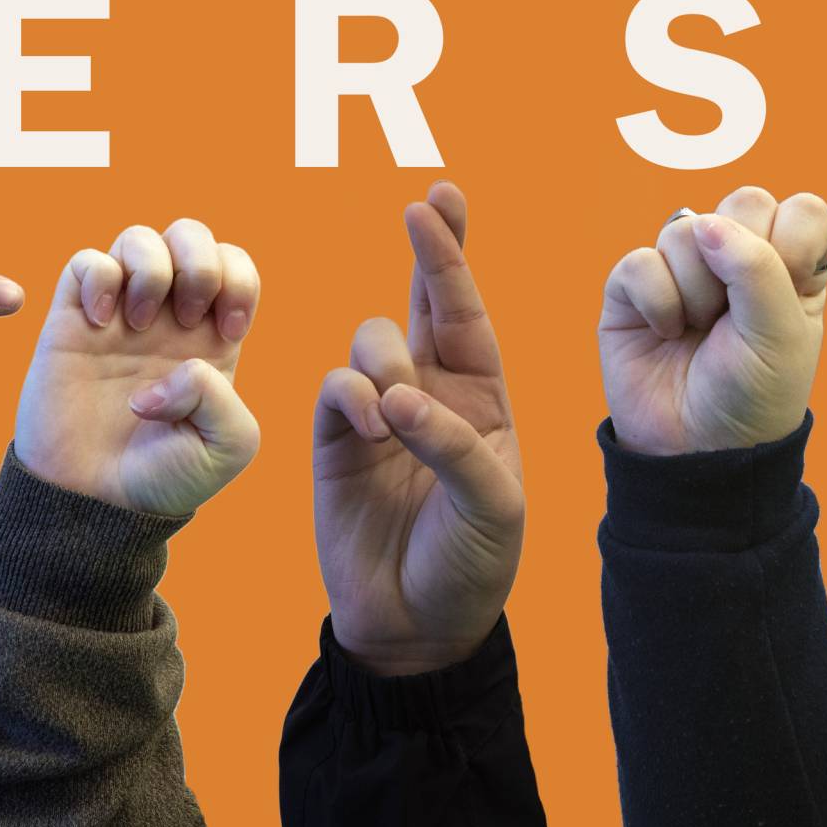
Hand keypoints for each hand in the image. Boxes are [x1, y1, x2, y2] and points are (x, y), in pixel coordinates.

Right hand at [13, 220, 260, 515]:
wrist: (95, 502)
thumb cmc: (163, 480)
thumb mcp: (228, 447)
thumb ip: (223, 396)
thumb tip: (174, 364)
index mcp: (209, 339)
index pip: (234, 266)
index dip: (237, 282)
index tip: (225, 333)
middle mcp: (165, 318)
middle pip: (190, 234)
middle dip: (198, 262)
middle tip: (186, 318)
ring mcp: (117, 316)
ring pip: (137, 238)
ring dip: (149, 270)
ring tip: (137, 325)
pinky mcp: (71, 322)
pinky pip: (85, 262)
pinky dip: (99, 278)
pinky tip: (99, 322)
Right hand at [312, 183, 522, 675]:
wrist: (415, 626)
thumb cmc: (472, 565)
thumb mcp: (493, 505)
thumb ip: (453, 442)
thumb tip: (394, 395)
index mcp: (482, 399)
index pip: (467, 313)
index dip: (453, 256)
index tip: (440, 200)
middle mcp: (430, 394)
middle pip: (422, 302)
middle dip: (427, 252)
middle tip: (421, 210)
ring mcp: (378, 415)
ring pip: (373, 342)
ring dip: (388, 360)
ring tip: (397, 414)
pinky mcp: (333, 441)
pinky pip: (334, 386)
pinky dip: (352, 392)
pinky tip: (372, 423)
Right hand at [599, 187, 826, 454]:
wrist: (696, 448)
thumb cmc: (752, 396)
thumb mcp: (781, 334)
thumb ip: (757, 268)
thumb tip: (706, 225)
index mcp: (789, 269)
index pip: (799, 210)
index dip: (793, 240)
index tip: (792, 289)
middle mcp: (736, 263)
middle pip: (739, 204)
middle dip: (740, 259)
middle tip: (737, 310)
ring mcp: (681, 273)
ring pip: (683, 231)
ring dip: (695, 289)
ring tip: (697, 329)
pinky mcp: (631, 292)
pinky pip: (638, 263)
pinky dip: (655, 300)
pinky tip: (665, 331)